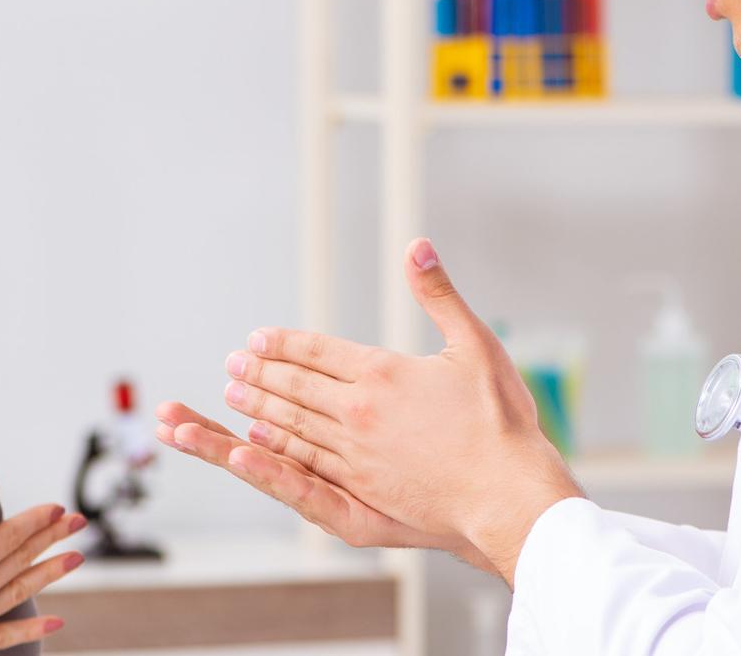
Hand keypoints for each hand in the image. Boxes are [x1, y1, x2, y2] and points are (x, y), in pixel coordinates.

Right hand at [0, 495, 85, 654]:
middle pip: (22, 558)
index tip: (60, 507)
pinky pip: (7, 634)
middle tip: (80, 522)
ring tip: (77, 559)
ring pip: (22, 590)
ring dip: (51, 573)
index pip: (9, 537)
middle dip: (52, 537)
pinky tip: (56, 625)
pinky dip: (33, 630)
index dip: (35, 520)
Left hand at [176, 238, 582, 584]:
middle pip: (295, 388)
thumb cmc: (502, 422)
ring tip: (233, 394)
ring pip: (292, 426)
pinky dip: (272, 452)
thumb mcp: (476, 345)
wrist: (508, 494)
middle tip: (231, 364)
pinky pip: (303, 466)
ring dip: (258, 408)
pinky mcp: (359, 493)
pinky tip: (253, 445)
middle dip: (260, 373)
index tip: (256, 338)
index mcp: (383, 373)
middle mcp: (359, 412)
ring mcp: (355, 455)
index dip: (283, 343)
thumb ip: (439, 295)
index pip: (317, 351)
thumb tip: (417, 246)